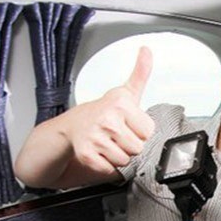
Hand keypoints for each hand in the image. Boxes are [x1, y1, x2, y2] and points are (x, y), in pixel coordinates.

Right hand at [64, 47, 155, 175]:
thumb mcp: (125, 93)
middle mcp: (107, 118)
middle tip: (116, 135)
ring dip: (118, 156)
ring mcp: (95, 137)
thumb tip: (147, 50)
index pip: (149, 132)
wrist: (71, 127)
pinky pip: (110, 170)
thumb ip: (140, 73)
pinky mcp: (86, 155)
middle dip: (130, 145)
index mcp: (120, 103)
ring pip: (125, 160)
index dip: (140, 132)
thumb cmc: (103, 112)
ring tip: (107, 143)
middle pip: (138, 148)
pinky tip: (99, 153)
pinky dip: (106, 166)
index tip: (128, 124)